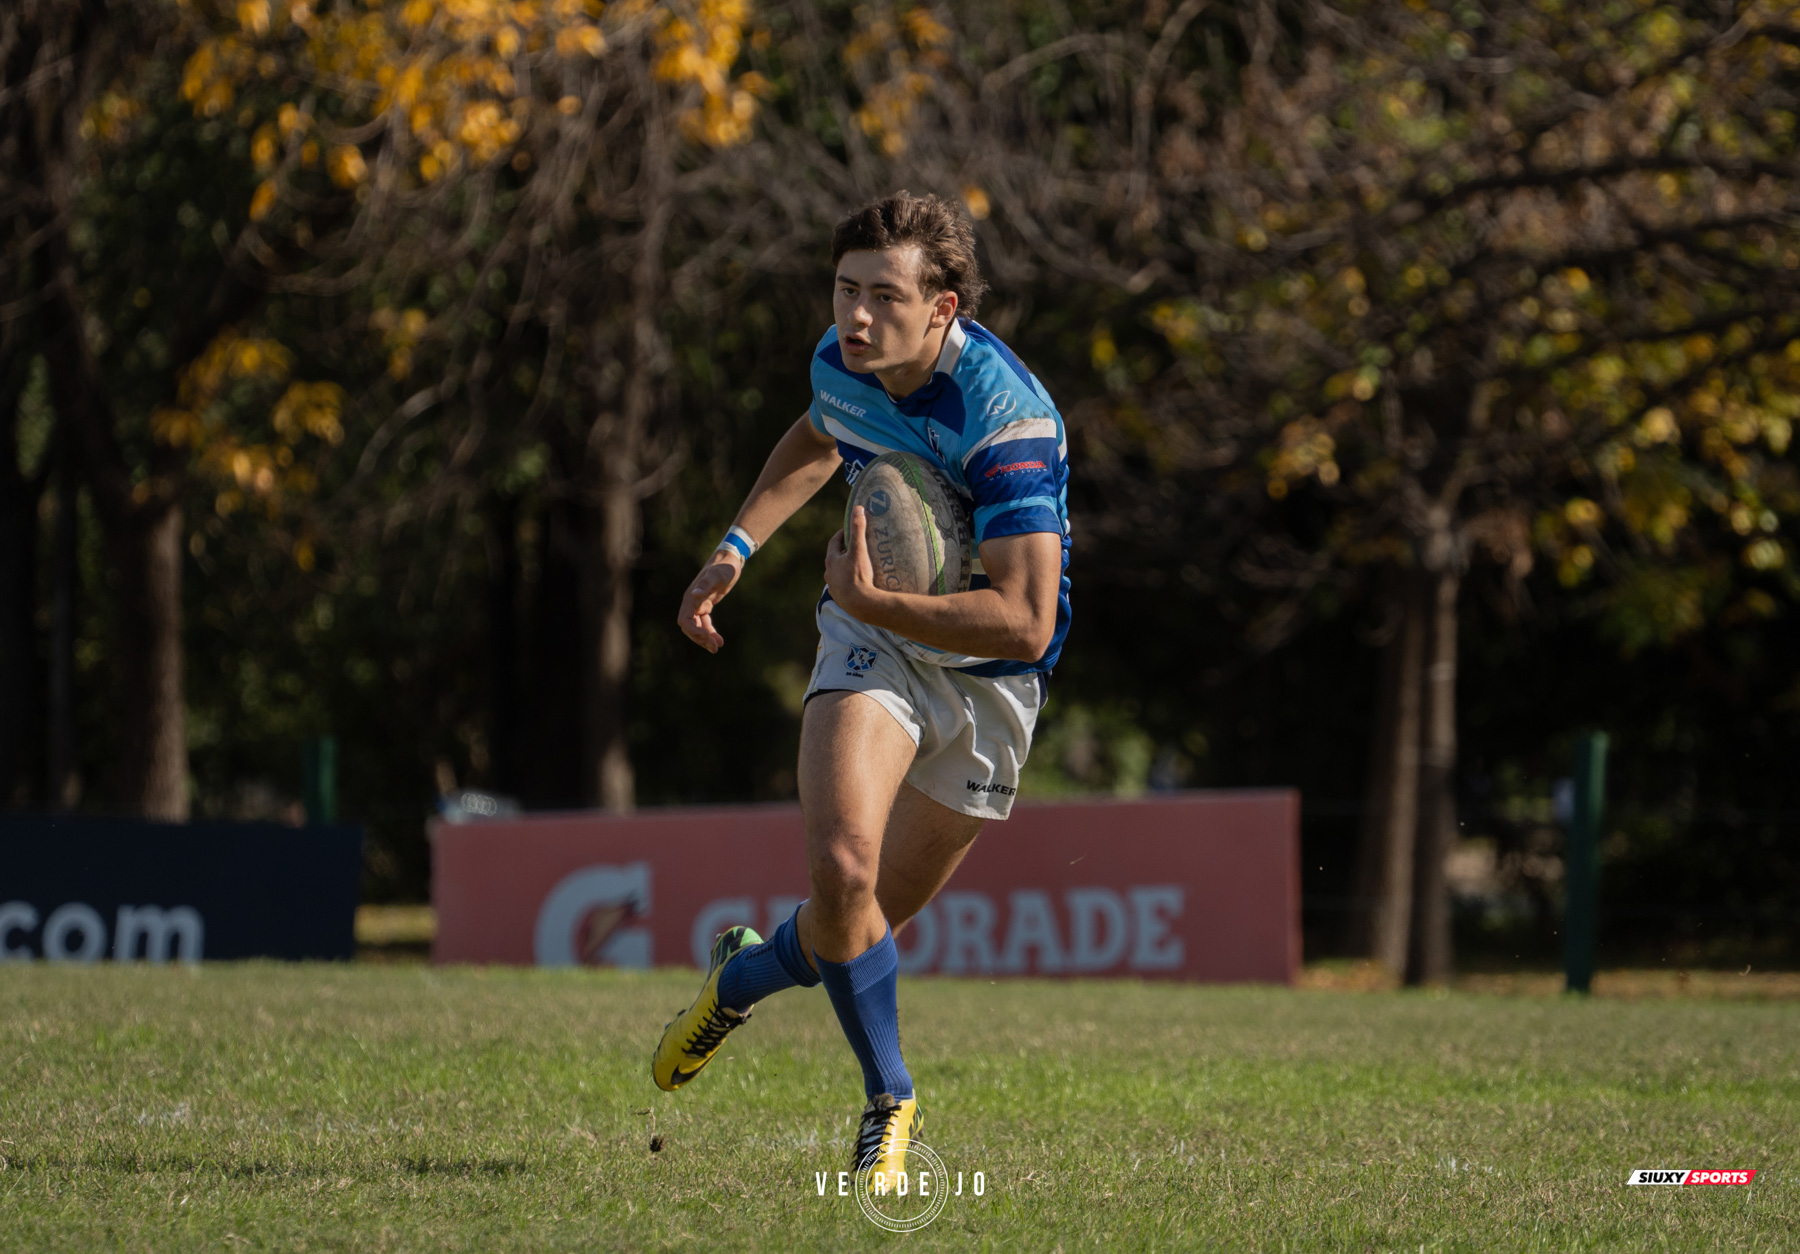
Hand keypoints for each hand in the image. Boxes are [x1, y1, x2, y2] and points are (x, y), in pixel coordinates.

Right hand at [677, 550, 743, 651]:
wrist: (730, 561)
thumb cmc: (723, 567)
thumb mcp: (716, 576)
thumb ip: (705, 584)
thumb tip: (694, 595)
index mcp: (690, 597)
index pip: (685, 621)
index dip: (694, 631)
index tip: (707, 638)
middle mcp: (691, 602)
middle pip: (690, 627)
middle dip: (700, 638)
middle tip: (715, 647)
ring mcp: (698, 605)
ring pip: (697, 627)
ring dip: (705, 638)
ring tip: (717, 647)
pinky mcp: (706, 606)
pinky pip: (705, 623)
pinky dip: (710, 632)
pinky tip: (719, 640)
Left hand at [824, 505, 880, 619]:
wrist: (860, 604)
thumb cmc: (858, 576)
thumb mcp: (859, 550)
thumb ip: (858, 529)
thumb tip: (858, 508)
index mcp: (831, 560)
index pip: (835, 542)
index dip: (843, 534)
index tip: (851, 529)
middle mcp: (829, 574)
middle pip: (836, 558)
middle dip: (845, 551)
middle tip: (858, 546)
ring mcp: (834, 587)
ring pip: (839, 573)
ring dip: (846, 568)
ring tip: (859, 565)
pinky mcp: (840, 598)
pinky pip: (843, 586)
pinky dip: (849, 582)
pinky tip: (858, 583)